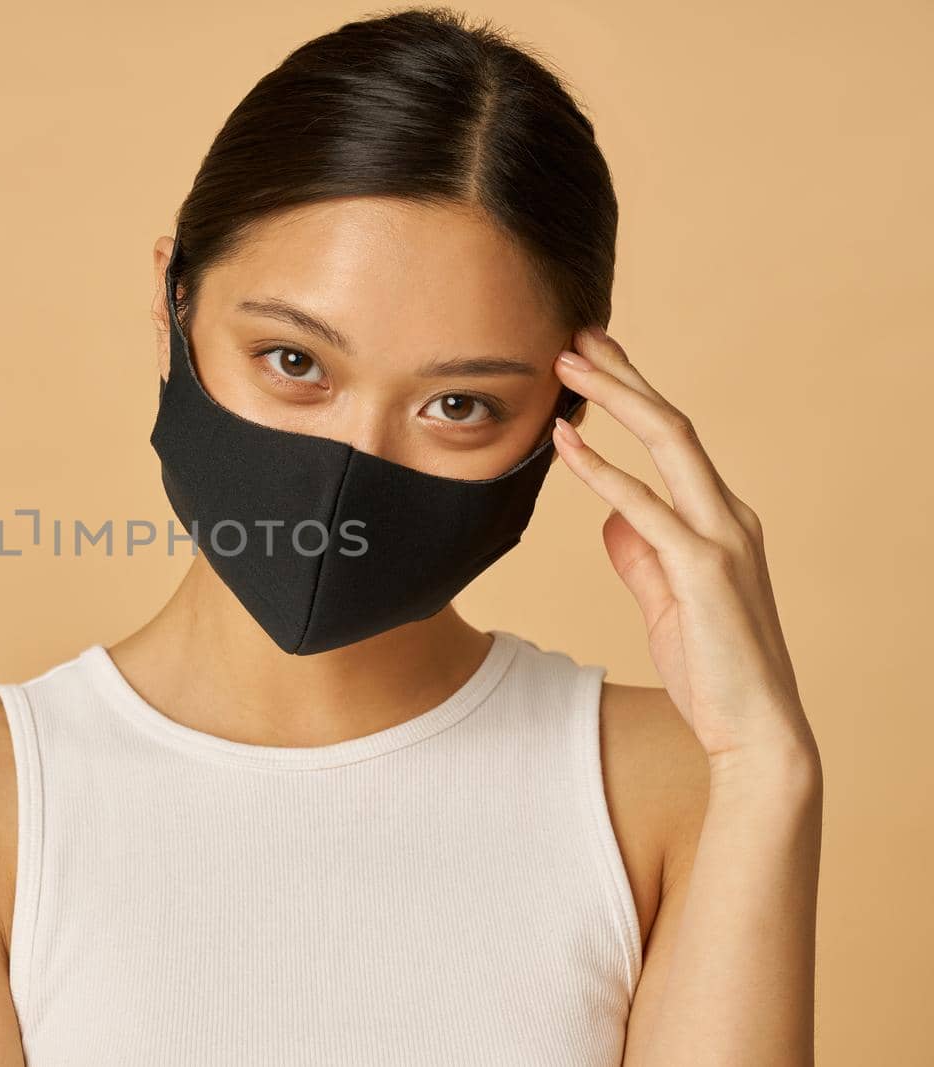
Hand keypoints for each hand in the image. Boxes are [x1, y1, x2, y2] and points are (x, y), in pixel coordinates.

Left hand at [550, 326, 816, 771]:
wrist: (756, 731)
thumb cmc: (713, 670)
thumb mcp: (665, 602)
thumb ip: (641, 555)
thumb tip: (611, 516)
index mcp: (722, 519)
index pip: (673, 439)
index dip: (632, 393)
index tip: (591, 360)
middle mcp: (729, 515)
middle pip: (672, 423)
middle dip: (623, 374)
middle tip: (575, 336)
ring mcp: (723, 538)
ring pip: (669, 443)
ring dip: (613, 398)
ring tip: (565, 365)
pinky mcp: (706, 569)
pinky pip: (646, 506)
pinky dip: (601, 470)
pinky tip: (564, 443)